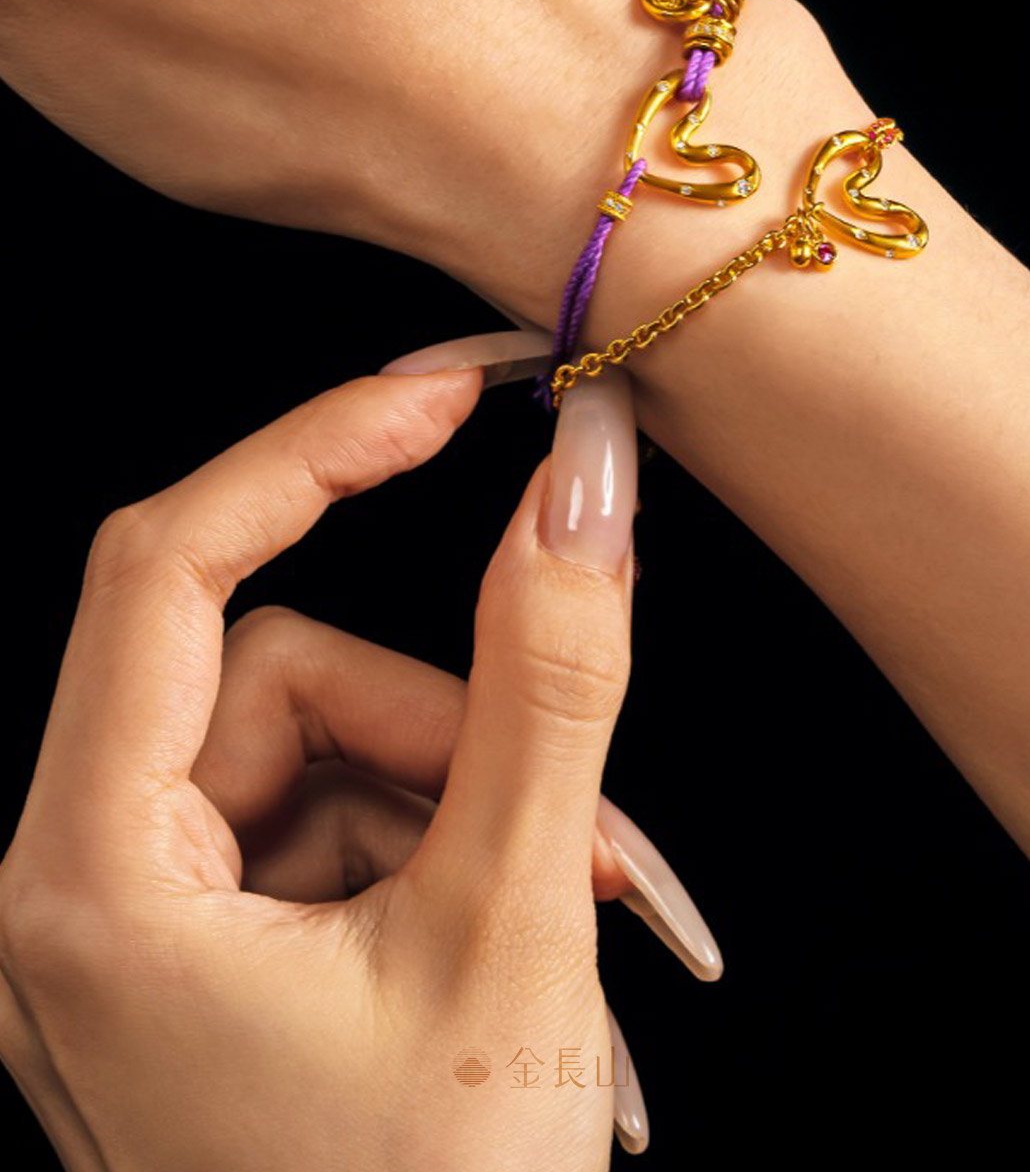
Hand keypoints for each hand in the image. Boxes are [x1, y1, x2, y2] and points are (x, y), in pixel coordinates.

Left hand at [0, 361, 701, 1168]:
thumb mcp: (510, 930)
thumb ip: (550, 679)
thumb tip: (584, 478)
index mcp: (91, 880)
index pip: (172, 567)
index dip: (313, 449)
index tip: (444, 393)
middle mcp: (84, 899)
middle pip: (282, 684)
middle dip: (456, 729)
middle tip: (598, 831)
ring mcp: (143, 948)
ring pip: (325, 765)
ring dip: (477, 812)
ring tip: (596, 925)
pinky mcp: (207, 983)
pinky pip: (331, 844)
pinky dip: (446, 867)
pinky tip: (542, 954)